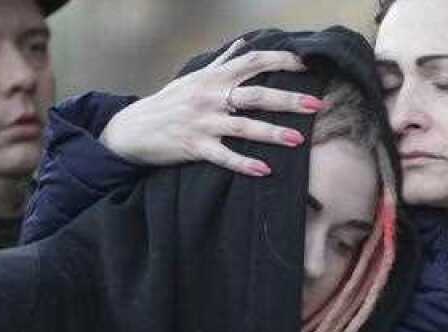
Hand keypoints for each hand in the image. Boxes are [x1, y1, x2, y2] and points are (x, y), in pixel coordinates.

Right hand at [99, 39, 321, 176]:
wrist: (131, 129)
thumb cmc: (168, 103)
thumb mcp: (194, 78)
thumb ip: (222, 63)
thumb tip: (243, 44)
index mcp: (214, 78)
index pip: (253, 62)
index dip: (281, 61)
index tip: (307, 65)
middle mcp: (210, 97)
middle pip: (255, 95)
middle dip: (287, 100)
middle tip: (316, 105)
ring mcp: (202, 122)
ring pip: (243, 127)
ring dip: (272, 133)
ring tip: (297, 140)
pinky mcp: (193, 146)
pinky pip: (223, 156)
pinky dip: (243, 164)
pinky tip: (264, 170)